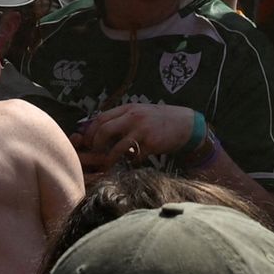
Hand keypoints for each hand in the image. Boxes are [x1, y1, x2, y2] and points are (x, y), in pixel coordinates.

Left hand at [74, 101, 204, 170]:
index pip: (101, 118)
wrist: (186, 124)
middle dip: (95, 145)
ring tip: (109, 164)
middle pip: (104, 131)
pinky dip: (131, 162)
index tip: (87, 142)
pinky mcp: (151, 144)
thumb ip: (123, 119)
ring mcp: (142, 131)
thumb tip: (101, 131)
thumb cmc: (160, 120)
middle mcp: (134, 117)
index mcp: (129, 109)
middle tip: (95, 154)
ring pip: (117, 148)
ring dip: (110, 159)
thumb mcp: (140, 113)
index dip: (90, 132)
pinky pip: (134, 157)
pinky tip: (134, 161)